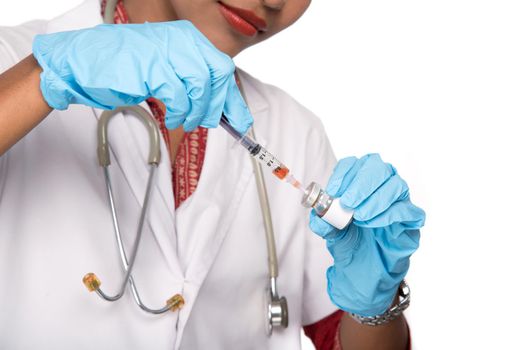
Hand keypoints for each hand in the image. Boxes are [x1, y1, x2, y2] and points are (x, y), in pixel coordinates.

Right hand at [32, 20, 251, 132]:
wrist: (79, 63)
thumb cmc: (122, 68)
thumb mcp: (165, 69)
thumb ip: (192, 82)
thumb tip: (219, 108)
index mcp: (187, 38)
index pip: (222, 68)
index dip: (234, 100)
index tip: (241, 123)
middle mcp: (180, 39)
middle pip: (219, 73)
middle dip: (218, 104)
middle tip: (206, 122)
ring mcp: (165, 50)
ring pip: (202, 85)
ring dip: (197, 111)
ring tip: (184, 121)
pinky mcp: (150, 66)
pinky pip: (179, 95)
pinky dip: (179, 113)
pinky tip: (171, 119)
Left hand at [309, 154, 424, 315]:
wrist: (364, 265)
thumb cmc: (350, 239)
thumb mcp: (329, 230)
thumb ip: (322, 220)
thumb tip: (318, 211)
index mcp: (359, 179)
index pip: (354, 163)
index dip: (344, 173)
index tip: (334, 191)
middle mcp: (382, 183)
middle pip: (378, 167)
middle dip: (361, 184)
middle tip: (348, 203)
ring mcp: (399, 199)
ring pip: (396, 185)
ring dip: (375, 200)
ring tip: (360, 217)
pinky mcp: (412, 218)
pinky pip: (408, 210)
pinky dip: (389, 215)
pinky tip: (373, 224)